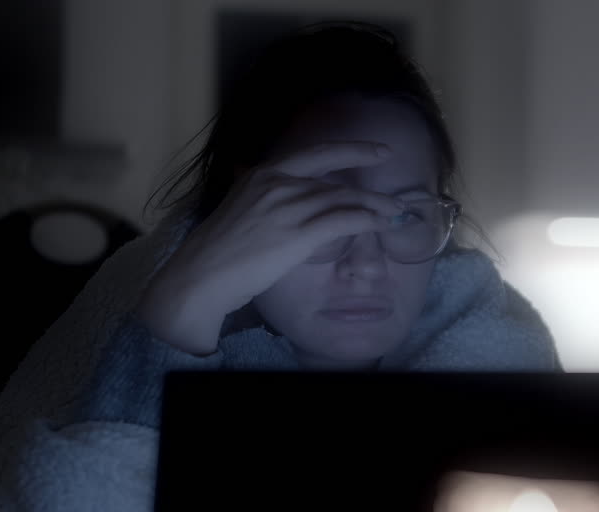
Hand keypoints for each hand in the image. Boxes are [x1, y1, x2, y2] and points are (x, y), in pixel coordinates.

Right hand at [137, 142, 404, 354]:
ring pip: (344, 200)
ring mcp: (288, 208)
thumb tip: (265, 185)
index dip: (351, 150)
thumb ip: (259, 195)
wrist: (202, 274)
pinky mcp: (297, 234)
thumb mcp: (238, 206)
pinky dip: (367, 220)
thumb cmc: (218, 250)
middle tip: (396, 195)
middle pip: (336, 181)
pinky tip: (380, 225)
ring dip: (375, 207)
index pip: (316, 154)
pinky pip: (343, 220)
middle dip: (371, 186)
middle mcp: (278, 184)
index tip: (376, 151)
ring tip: (395, 214)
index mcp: (263, 174)